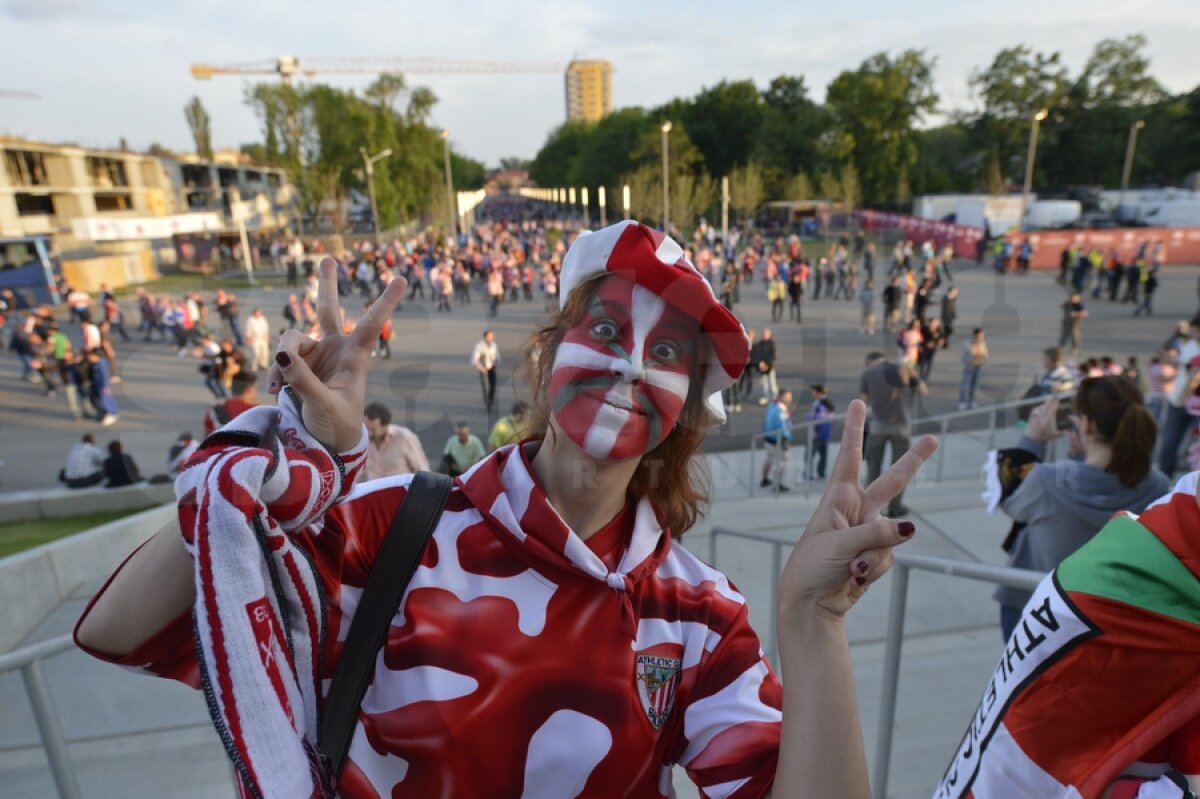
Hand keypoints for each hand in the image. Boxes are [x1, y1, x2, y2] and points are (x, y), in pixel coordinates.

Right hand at [266, 257, 405, 450]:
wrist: (326, 440)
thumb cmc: (337, 424)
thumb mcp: (323, 405)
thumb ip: (304, 381)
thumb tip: (282, 353)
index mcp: (355, 358)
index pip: (371, 325)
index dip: (384, 302)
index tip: (400, 279)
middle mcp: (335, 349)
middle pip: (328, 310)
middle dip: (326, 285)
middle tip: (327, 259)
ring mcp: (315, 355)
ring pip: (290, 340)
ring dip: (282, 360)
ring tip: (279, 385)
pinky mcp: (296, 364)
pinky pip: (280, 360)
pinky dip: (275, 374)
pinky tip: (275, 391)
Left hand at [778, 399, 936, 621]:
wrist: (811, 603)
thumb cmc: (812, 566)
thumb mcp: (839, 545)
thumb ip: (876, 534)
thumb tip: (910, 529)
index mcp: (838, 498)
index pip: (849, 458)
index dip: (854, 430)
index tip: (857, 403)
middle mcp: (856, 511)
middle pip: (891, 482)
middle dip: (913, 462)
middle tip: (933, 438)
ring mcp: (869, 533)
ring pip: (892, 537)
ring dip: (872, 556)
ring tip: (848, 567)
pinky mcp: (876, 555)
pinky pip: (888, 559)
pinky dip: (873, 570)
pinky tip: (854, 578)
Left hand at [1026, 396, 1062, 443]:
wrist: (1032, 436)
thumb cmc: (1045, 435)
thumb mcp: (1056, 435)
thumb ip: (1064, 432)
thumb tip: (1071, 428)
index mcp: (1048, 421)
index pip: (1053, 409)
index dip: (1056, 403)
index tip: (1059, 400)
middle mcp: (1041, 416)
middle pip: (1048, 404)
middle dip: (1052, 399)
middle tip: (1056, 396)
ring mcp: (1036, 413)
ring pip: (1043, 405)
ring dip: (1048, 401)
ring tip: (1052, 398)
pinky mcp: (1032, 412)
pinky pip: (1039, 406)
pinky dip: (1043, 405)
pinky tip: (1046, 404)